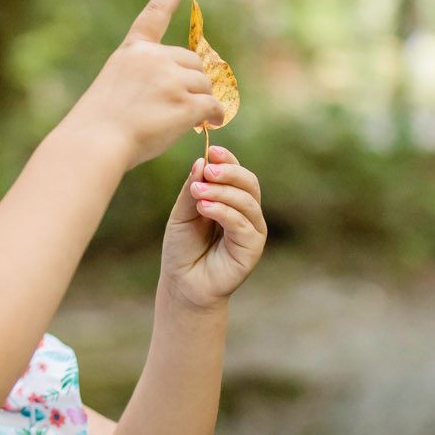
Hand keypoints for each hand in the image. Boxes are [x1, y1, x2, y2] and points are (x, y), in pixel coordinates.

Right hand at [59, 0, 228, 169]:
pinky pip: (212, 106)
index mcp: (133, 50)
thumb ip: (147, 79)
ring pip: (204, 86)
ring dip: (203, 102)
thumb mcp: (115, 87)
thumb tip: (189, 91)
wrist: (94, 143)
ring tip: (190, 121)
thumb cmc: (99, 125)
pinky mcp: (185, 103)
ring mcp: (171, 79)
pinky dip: (215, 116)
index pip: (157, 10)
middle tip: (183, 107)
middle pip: (193, 63)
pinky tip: (212, 124)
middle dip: (193, 83)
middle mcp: (154, 58)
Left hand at [162, 144, 264, 306]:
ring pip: (247, 201)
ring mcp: (252, 230)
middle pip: (249, 183)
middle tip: (208, 170)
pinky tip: (205, 207)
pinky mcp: (252, 248)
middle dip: (229, 173)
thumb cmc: (182, 248)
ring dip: (222, 192)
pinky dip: (224, 211)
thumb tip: (202, 161)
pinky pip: (242, 223)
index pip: (237, 173)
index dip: (228, 160)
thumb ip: (192, 189)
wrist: (182, 283)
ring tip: (198, 192)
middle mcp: (246, 213)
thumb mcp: (182, 213)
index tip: (212, 150)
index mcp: (231, 201)